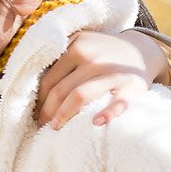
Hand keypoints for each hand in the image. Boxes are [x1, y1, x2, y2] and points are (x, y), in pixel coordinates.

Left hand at [36, 30, 167, 128]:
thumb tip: (28, 83)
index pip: (48, 78)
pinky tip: (96, 123)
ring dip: (64, 115)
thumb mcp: (80, 43)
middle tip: (41, 125)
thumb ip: (59, 56)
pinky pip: (118, 102)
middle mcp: (92, 57)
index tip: (33, 113)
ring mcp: (112, 72)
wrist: (142, 50)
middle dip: (46, 111)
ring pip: (80, 95)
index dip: (38, 99)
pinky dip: (107, 113)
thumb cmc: (102, 52)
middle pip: (60, 89)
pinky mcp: (131, 86)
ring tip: (54, 128)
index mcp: (76, 46)